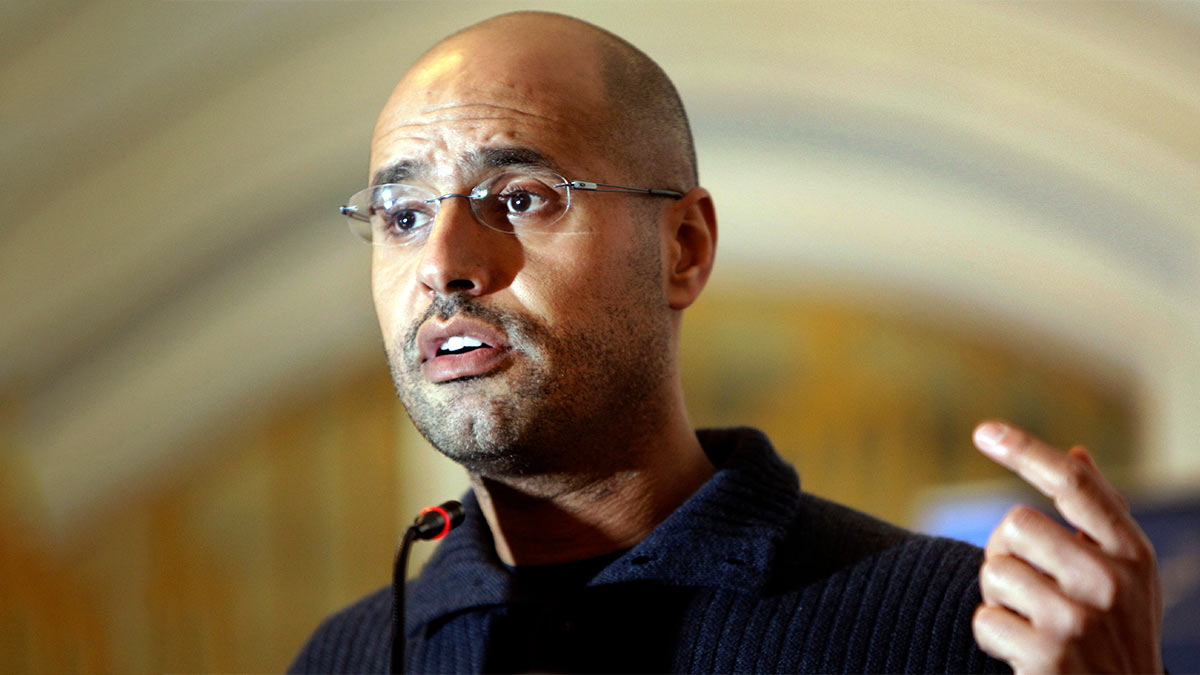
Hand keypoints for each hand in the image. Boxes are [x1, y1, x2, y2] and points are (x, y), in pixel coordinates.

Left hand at [970, 421, 1162, 673]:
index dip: (1026, 451)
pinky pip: (984, 619)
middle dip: (1006, 553)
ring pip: (993, 570)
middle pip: (1015, 524)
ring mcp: (1080, 618)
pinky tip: (1023, 653)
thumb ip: (1101, 517)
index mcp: (1132, 554)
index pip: (1075, 485)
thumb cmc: (1116, 637)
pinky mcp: (1048, 653)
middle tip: (1028, 589)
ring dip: (998, 598)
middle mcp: (1111, 581)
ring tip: (1031, 623)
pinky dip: (993, 636)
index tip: (984, 431)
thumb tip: (1076, 452)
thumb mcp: (1126, 577)